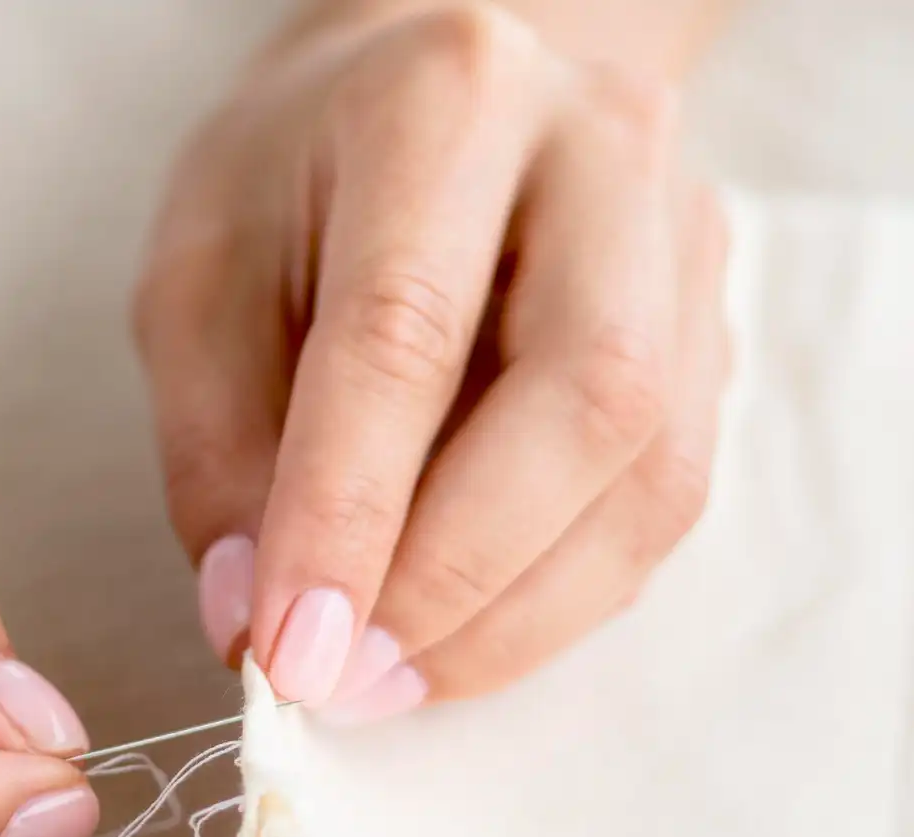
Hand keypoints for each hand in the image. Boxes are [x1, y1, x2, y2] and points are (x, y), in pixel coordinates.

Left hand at [135, 0, 730, 720]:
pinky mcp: (713, 332)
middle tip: (352, 680)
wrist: (443, 80)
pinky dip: (561, 596)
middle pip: (588, 396)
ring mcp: (683, 244)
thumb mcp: (199, 275)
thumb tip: (253, 626)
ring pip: (652, 472)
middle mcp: (602, 153)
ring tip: (398, 677)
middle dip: (460, 577)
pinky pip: (664, 501)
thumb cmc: (300, 179)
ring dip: (521, 616)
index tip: (291, 652)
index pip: (407, 330)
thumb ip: (215, 446)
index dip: (349, 511)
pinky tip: (469, 627)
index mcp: (445, 99)